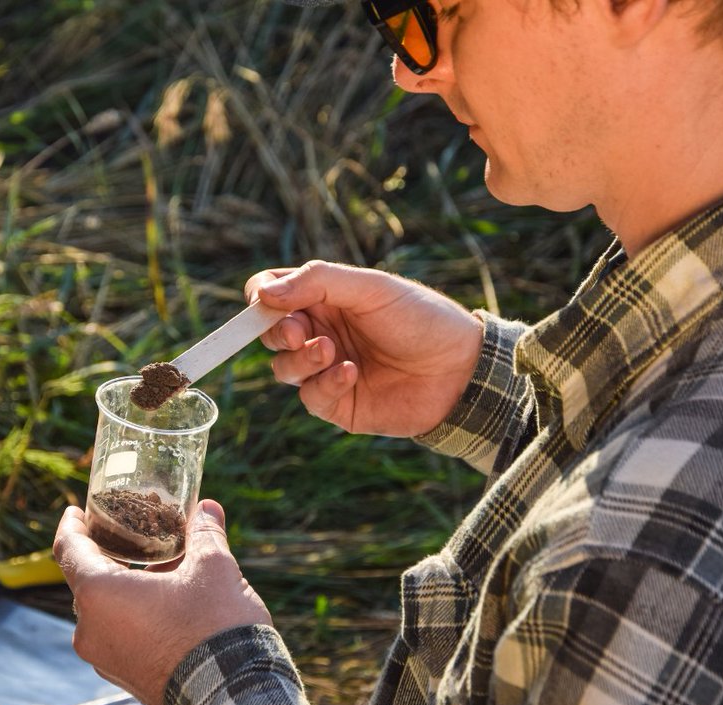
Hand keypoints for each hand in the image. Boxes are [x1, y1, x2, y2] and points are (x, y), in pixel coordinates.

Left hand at [53, 499, 270, 704]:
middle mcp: (89, 629)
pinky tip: (164, 608)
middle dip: (109, 556)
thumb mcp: (214, 569)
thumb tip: (207, 509)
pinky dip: (132, 617)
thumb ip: (205, 533)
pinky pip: (116, 636)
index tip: (76, 512)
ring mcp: (103, 659)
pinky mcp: (123, 678)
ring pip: (104, 611)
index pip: (68, 549)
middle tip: (130, 537)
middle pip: (87, 580)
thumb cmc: (215, 628)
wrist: (231, 698)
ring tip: (158, 572)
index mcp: (98, 594)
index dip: (72, 525)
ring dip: (124, 589)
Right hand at [246, 260, 483, 436]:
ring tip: (331, 351)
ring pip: (283, 368)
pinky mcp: (338, 404)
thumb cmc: (420, 318)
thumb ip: (316, 282)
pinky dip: (325, 383)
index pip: (271, 295)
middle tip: (300, 331)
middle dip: (278, 332)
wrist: (461, 368)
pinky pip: (310, 397)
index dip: (261, 298)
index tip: (268, 302)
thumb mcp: (370, 288)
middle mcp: (320, 332)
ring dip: (301, 359)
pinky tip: (351, 374)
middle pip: (270, 333)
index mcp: (325, 299)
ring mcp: (326, 369)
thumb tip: (263, 295)